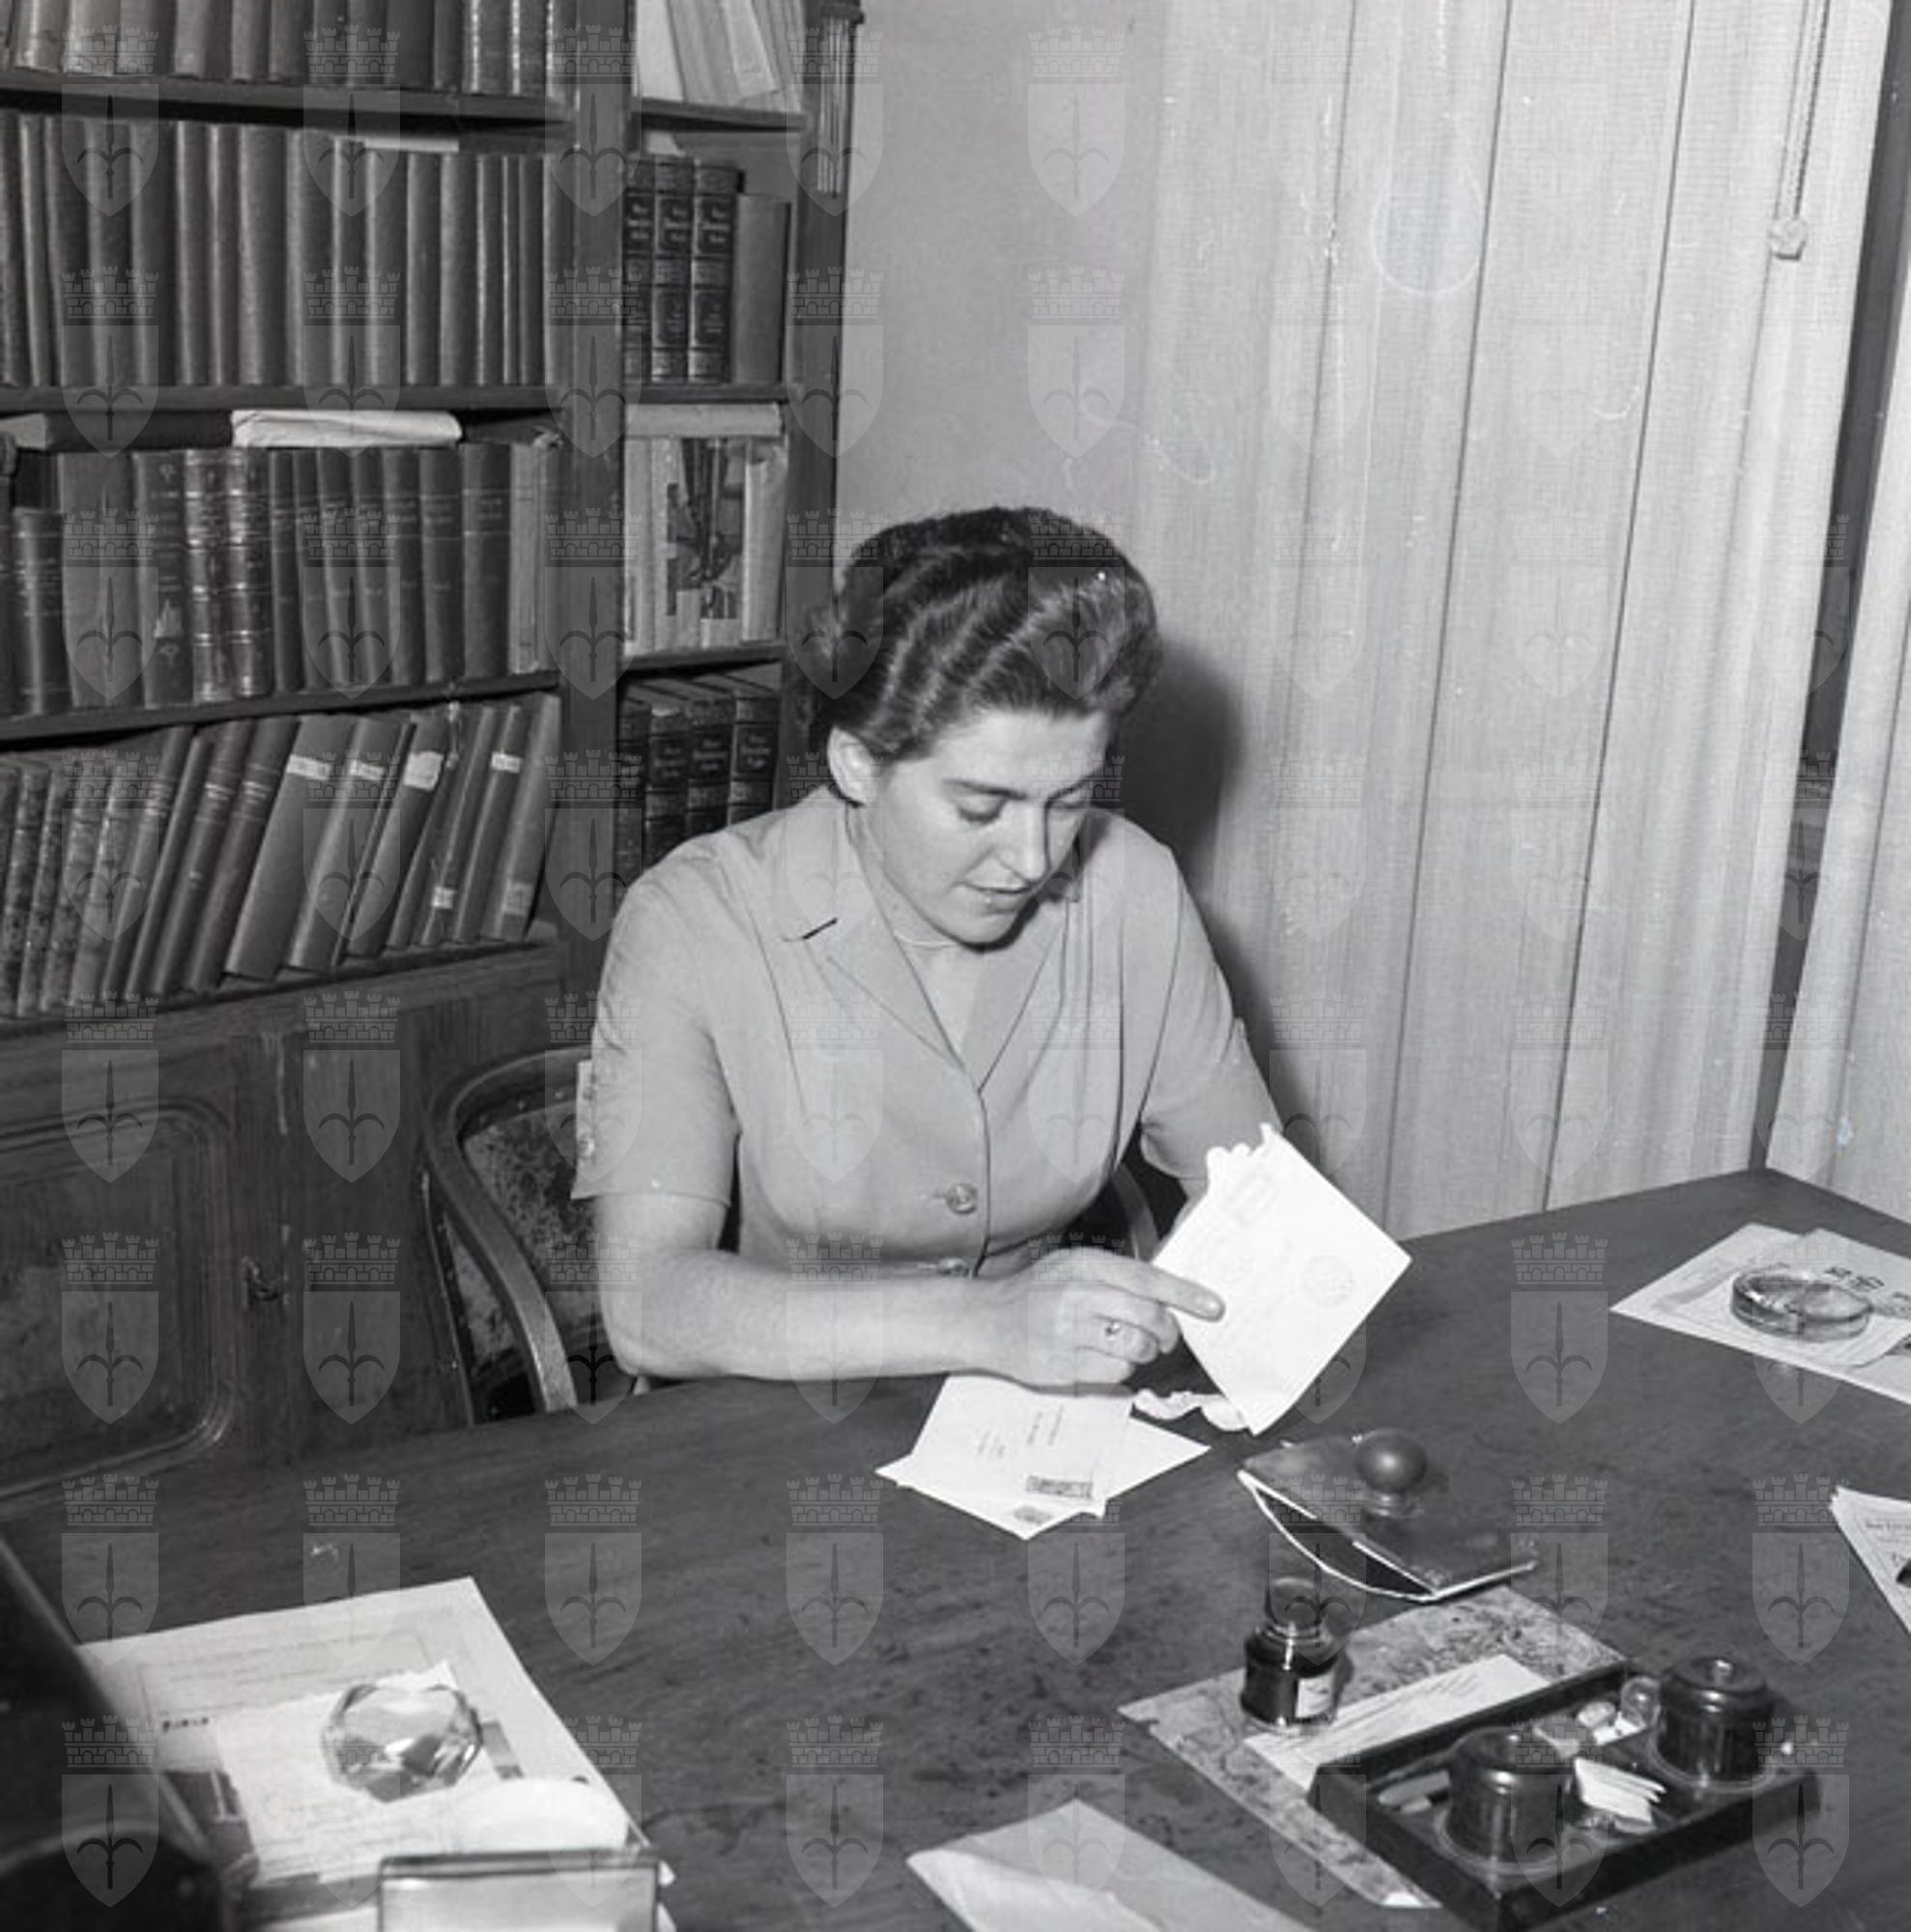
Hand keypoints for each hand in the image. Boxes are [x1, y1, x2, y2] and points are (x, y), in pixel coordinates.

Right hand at [980, 1247, 1224, 1387]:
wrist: (987, 1320)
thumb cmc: (1037, 1292)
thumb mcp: (1073, 1268)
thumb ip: (1116, 1277)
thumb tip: (1168, 1295)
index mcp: (1086, 1266)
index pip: (1149, 1279)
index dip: (1186, 1294)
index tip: (1213, 1306)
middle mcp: (1078, 1295)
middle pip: (1148, 1317)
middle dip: (1167, 1331)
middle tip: (1166, 1336)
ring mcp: (1068, 1332)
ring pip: (1135, 1348)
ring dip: (1145, 1352)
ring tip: (1133, 1347)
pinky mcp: (1062, 1366)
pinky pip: (1114, 1374)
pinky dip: (1121, 1371)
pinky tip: (1106, 1359)